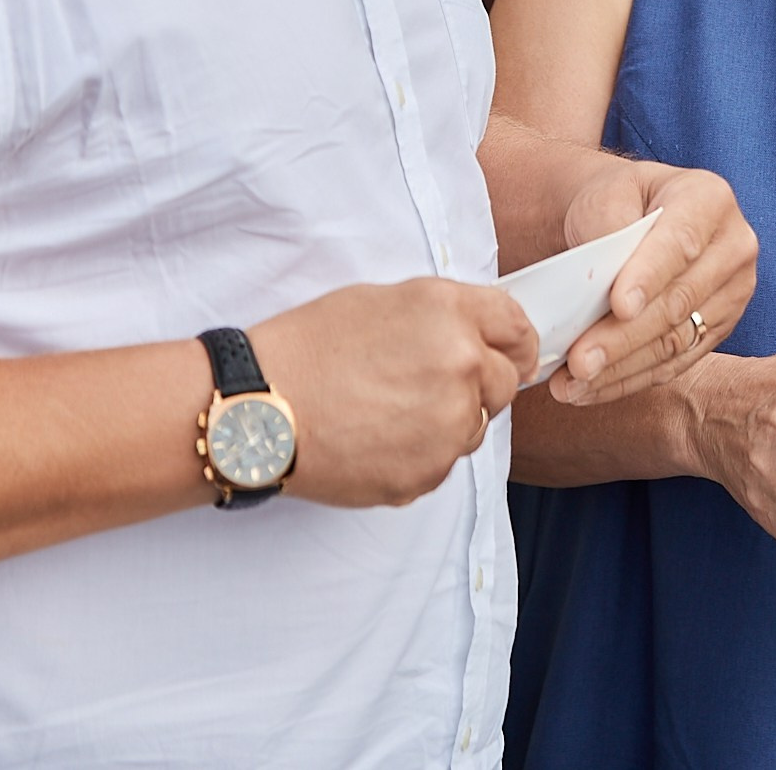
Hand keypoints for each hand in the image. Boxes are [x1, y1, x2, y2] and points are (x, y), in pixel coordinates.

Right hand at [251, 279, 536, 507]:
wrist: (257, 408)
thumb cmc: (307, 347)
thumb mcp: (380, 301)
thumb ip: (443, 317)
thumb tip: (479, 337)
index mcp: (450, 313)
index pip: (517, 327)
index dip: (516, 343)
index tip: (513, 356)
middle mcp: (462, 366)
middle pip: (504, 383)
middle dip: (478, 386)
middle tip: (427, 388)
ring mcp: (448, 425)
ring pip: (473, 427)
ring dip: (447, 422)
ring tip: (386, 412)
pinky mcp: (427, 473)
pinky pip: (441, 464)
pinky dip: (419, 455)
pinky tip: (374, 440)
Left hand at [552, 159, 755, 404]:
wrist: (630, 217)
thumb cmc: (617, 202)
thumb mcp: (606, 193)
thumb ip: (608, 225)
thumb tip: (603, 280)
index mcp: (710, 199)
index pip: (681, 242)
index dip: (650, 276)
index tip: (618, 306)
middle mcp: (733, 247)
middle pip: (679, 301)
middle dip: (624, 336)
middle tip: (579, 361)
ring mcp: (731, 293)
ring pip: (676, 340)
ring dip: (621, 367)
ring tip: (572, 382)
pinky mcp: (718, 329)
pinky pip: (674, 364)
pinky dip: (628, 379)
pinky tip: (589, 389)